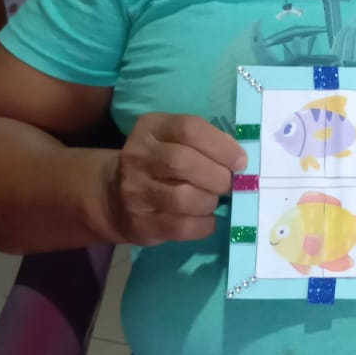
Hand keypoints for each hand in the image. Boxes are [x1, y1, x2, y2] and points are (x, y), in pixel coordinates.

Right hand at [97, 113, 246, 246]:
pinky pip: (181, 227)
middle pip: (184, 162)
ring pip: (183, 197)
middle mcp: (138, 156)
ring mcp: (135, 190)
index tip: (240, 162)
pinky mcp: (140, 222)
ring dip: (209, 201)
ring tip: (213, 201)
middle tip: (229, 185)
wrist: (115, 196)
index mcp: (152, 127)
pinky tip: (206, 219)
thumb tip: (238, 159)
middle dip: (217, 177)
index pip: (189, 129)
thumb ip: (205, 143)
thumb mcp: (174, 140)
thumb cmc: (160, 164)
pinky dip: (204, 224)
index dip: (221, 146)